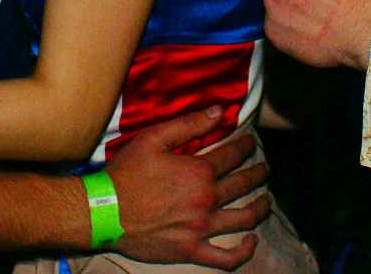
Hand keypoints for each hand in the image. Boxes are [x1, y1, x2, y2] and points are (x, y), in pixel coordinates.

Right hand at [107, 108, 271, 268]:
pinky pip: (227, 258)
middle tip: (264, 168)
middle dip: (259, 172)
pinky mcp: (192, 250)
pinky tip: (252, 241)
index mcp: (199, 172)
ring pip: (245, 218)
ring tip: (266, 199)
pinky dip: (244, 251)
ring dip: (261, 207)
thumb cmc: (126, 173)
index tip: (251, 141)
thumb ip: (189, 124)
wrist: (104, 212)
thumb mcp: (154, 139)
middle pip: (244, 184)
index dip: (246, 145)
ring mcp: (202, 228)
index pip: (234, 155)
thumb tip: (220, 112)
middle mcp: (206, 200)